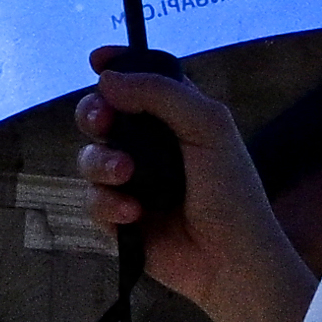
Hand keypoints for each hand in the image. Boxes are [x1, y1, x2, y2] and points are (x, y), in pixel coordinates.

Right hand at [78, 63, 304, 321]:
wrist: (231, 259)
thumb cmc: (231, 192)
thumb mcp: (208, 126)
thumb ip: (160, 94)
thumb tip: (106, 78)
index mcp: (176, 117)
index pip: (138, 82)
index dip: (115, 69)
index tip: (96, 61)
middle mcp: (150, 146)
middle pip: (101, 115)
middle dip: (94, 113)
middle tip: (103, 121)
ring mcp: (133, 183)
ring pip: (89, 157)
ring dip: (100, 162)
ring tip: (125, 175)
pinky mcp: (120, 219)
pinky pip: (92, 201)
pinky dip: (108, 204)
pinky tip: (134, 214)